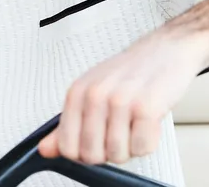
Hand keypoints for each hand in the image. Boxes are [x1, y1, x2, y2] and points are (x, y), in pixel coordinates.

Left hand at [38, 30, 208, 164]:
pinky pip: (142, 148)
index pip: (66, 146)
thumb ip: (68, 124)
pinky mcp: (146, 108)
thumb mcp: (90, 92)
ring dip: (130, 147)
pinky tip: (148, 122)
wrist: (163, 52)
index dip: (83, 154)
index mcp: (76, 92)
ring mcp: (120, 101)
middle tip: (119, 131)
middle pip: (91, 155)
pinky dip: (149, 142)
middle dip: (108, 152)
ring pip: (117, 155)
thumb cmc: (127, 74)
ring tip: (134, 122)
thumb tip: (44, 150)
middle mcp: (94, 95)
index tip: (96, 142)